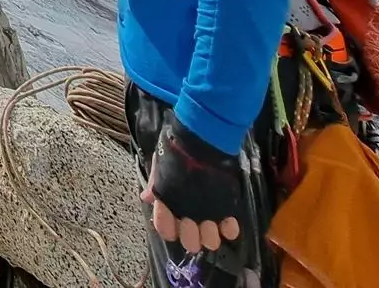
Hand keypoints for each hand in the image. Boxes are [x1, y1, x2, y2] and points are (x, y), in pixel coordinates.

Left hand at [142, 114, 243, 256]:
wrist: (202, 135)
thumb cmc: (177, 147)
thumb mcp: (160, 163)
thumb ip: (156, 183)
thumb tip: (147, 198)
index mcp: (166, 201)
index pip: (165, 230)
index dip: (170, 229)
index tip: (175, 222)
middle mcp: (186, 212)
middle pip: (190, 243)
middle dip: (193, 236)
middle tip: (196, 224)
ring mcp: (208, 211)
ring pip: (211, 241)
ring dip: (211, 234)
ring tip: (212, 222)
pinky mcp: (227, 206)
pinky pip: (231, 230)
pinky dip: (230, 228)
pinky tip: (226, 218)